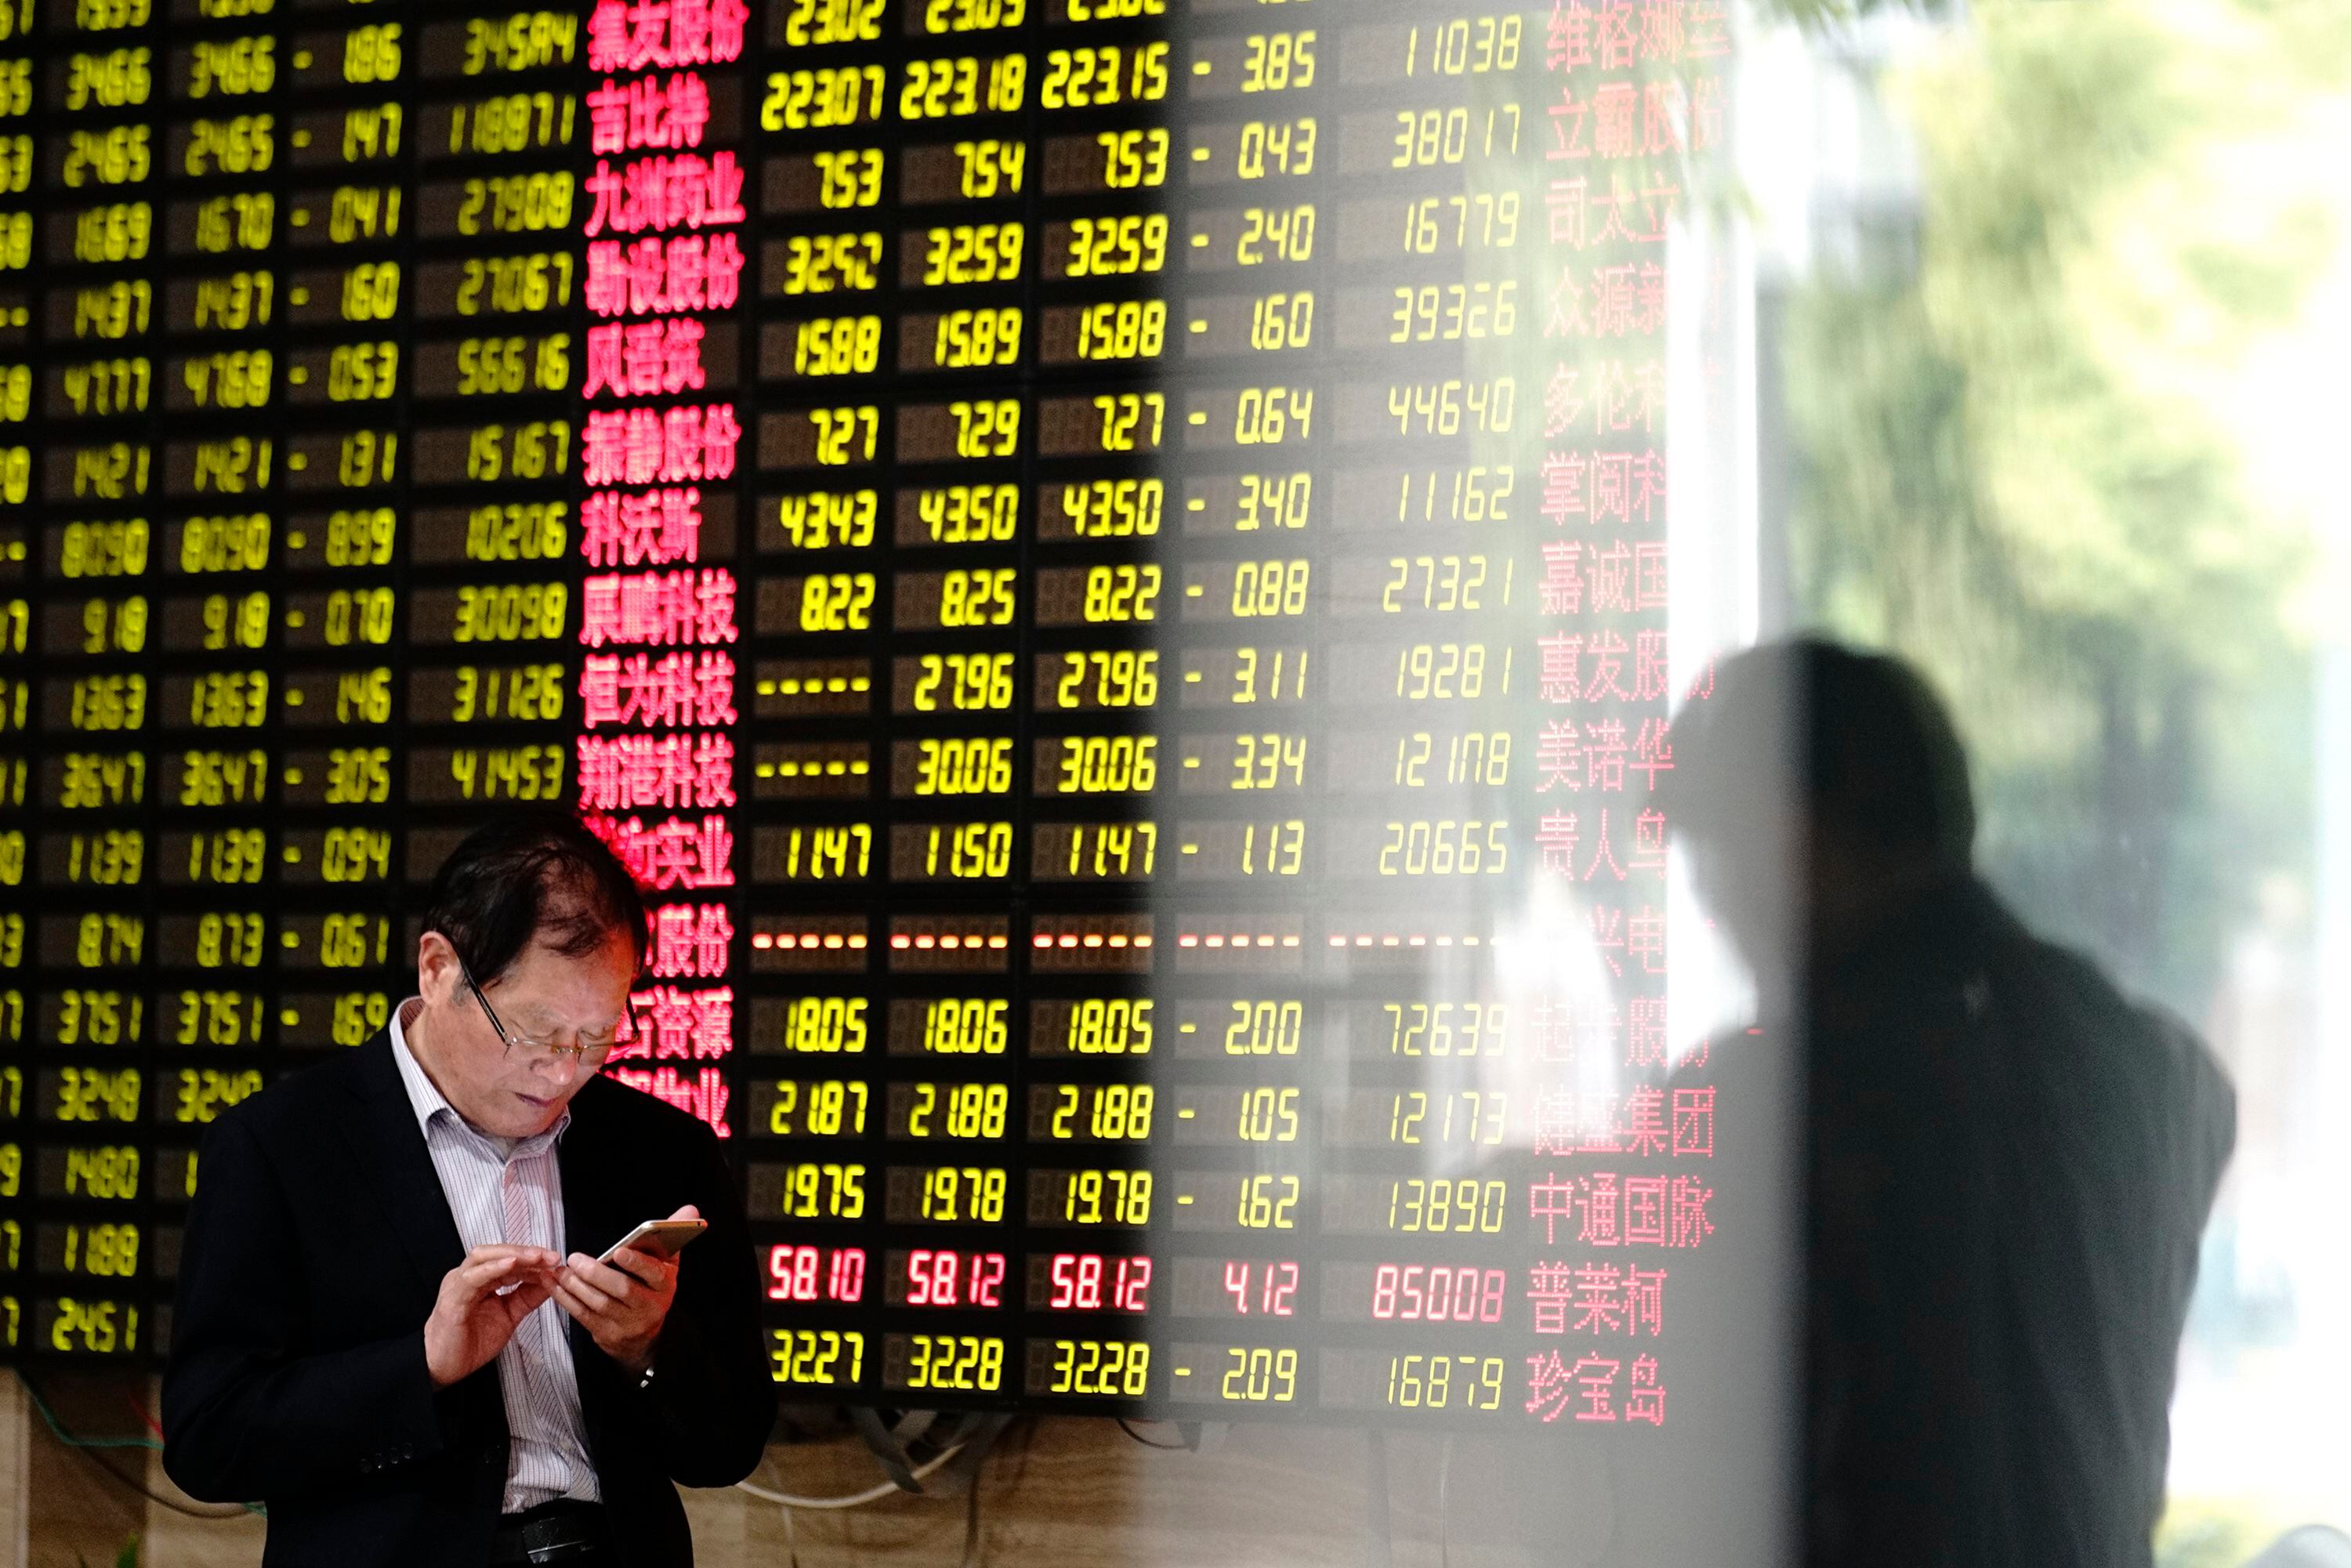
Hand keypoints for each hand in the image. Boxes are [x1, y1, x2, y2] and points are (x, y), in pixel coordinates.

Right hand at [423, 1244, 559, 1388]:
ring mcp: (459, 1284)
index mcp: (482, 1279)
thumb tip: (551, 1281)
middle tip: (551, 1256)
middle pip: (497, 1252)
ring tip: (536, 1257)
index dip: (534, 1258)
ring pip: (484, 1257)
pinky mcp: (452, 1298)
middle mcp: (469, 1277)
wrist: (443, 1368)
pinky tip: (510, 1264)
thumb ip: (527, 1297)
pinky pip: (472, 1278)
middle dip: (527, 1252)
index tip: (556, 1261)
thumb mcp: (509, 1316)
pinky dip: (492, 1268)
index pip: (509, 1259)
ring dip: (513, 1255)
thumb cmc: (470, 1343)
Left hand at [552, 1204, 692, 1375]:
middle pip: (622, 1289)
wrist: (645, 1336)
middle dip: (596, 1273)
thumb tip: (691, 1209)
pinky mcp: (606, 1334)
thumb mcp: (667, 1264)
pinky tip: (555, 1285)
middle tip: (575, 1258)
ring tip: (561, 1270)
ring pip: (599, 1303)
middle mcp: (648, 1307)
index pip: (653, 1273)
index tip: (618, 1251)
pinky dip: (566, 1300)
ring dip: (576, 1286)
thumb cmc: (652, 1289)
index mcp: (665, 1286)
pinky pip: (583, 1316)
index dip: (636, 1263)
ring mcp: (627, 1324)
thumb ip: (672, 1236)